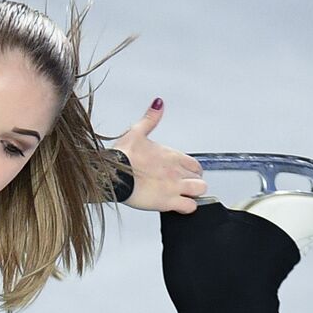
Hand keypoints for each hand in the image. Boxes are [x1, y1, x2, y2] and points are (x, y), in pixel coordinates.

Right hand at [111, 99, 207, 214]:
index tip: (182, 174)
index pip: (195, 164)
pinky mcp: (167, 201)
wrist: (112, 175)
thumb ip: (150, 119)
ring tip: (181, 198)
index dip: (191, 171)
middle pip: (199, 178)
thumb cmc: (121, 157)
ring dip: (193, 195)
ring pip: (200, 191)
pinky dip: (186, 208)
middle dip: (193, 183)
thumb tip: (158, 104)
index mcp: (172, 155)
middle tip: (180, 188)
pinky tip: (177, 207)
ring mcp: (174, 186)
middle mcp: (176, 170)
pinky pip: (189, 207)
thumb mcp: (136, 133)